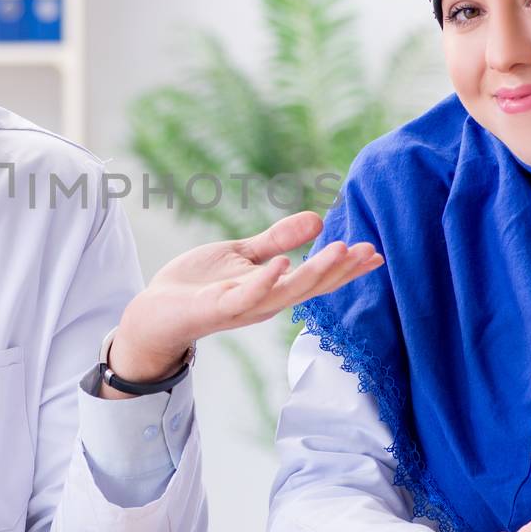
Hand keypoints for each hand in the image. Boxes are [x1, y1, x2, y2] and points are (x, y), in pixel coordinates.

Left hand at [107, 210, 381, 394]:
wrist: (154, 312)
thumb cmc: (197, 286)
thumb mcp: (243, 255)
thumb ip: (277, 240)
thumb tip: (316, 219)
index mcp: (272, 290)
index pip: (317, 279)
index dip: (347, 268)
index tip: (376, 252)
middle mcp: (264, 303)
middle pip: (310, 288)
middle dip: (341, 270)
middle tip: (369, 250)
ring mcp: (242, 307)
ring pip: (285, 293)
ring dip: (314, 273)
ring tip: (341, 250)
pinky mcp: (217, 308)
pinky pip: (245, 296)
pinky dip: (264, 281)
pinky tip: (281, 263)